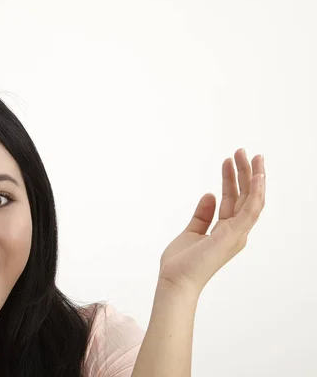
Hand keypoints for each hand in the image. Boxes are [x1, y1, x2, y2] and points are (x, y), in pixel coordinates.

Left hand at [158, 149, 265, 295]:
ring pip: (252, 199)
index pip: (233, 200)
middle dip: (244, 173)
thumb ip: (202, 214)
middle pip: (244, 196)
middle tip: (241, 151)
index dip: (232, 179)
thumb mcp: (191, 232)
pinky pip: (251, 209)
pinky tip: (258, 175)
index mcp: (226, 231)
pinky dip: (256, 192)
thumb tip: (210, 194)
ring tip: (250, 155)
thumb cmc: (181, 263)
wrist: (175, 281)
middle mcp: (235, 232)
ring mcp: (236, 234)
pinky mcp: (234, 235)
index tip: (229, 161)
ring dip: (253, 177)